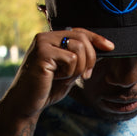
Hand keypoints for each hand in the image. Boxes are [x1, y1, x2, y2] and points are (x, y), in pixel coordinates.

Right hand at [0, 28, 114, 120]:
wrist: (26, 104)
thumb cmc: (46, 89)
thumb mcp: (68, 72)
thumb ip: (80, 60)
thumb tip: (102, 49)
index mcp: (51, 39)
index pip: (79, 32)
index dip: (96, 38)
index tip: (110, 47)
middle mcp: (45, 37)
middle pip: (82, 38)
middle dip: (91, 59)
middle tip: (86, 75)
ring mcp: (42, 43)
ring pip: (78, 48)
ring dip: (78, 68)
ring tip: (64, 77)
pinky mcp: (42, 53)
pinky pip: (70, 59)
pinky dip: (68, 73)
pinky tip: (55, 78)